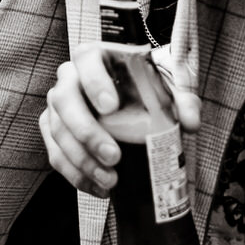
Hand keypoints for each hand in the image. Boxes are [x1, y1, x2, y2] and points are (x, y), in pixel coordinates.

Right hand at [42, 42, 201, 197]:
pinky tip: (98, 188)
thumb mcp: (169, 88)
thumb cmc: (147, 87)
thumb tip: (190, 123)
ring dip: (81, 160)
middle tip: (113, 156)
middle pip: (64, 100)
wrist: (134, 98)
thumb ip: (183, 100)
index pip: (87, 60)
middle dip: (86, 132)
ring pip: (57, 131)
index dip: (94, 82)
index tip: (111, 107)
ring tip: (110, 179)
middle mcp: (70, 78)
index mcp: (95, 57)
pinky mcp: (54, 131)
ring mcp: (59, 105)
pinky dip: (75, 175)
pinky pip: (56, 154)